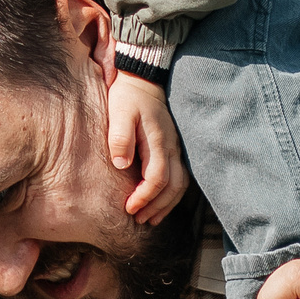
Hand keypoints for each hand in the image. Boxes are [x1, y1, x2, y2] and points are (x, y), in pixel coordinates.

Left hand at [106, 74, 186, 224]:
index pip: (157, 179)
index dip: (144, 197)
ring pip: (180, 184)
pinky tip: (158, 201)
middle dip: (157, 207)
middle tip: (138, 219)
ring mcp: (175, 148)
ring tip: (149, 218)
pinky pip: (179, 177)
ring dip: (166, 204)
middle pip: (173, 187)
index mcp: (158, 142)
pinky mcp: (173, 147)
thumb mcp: (119, 113)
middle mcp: (171, 148)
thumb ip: (120, 138)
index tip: (129, 208)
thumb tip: (121, 164)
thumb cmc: (127, 97)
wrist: (143, 79)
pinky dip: (171, 194)